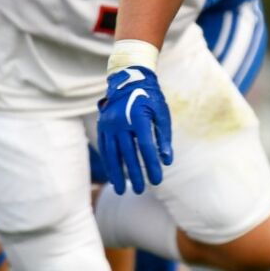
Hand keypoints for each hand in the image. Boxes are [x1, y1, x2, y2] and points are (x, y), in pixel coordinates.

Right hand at [96, 65, 172, 193]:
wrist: (128, 80)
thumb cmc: (150, 99)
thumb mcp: (161, 114)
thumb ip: (164, 137)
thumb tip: (167, 161)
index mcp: (138, 118)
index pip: (146, 147)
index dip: (152, 165)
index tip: (157, 180)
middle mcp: (121, 122)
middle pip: (128, 154)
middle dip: (135, 174)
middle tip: (141, 190)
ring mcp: (109, 125)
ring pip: (112, 154)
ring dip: (117, 173)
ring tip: (122, 190)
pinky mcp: (102, 126)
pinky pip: (105, 149)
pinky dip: (109, 163)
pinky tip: (113, 175)